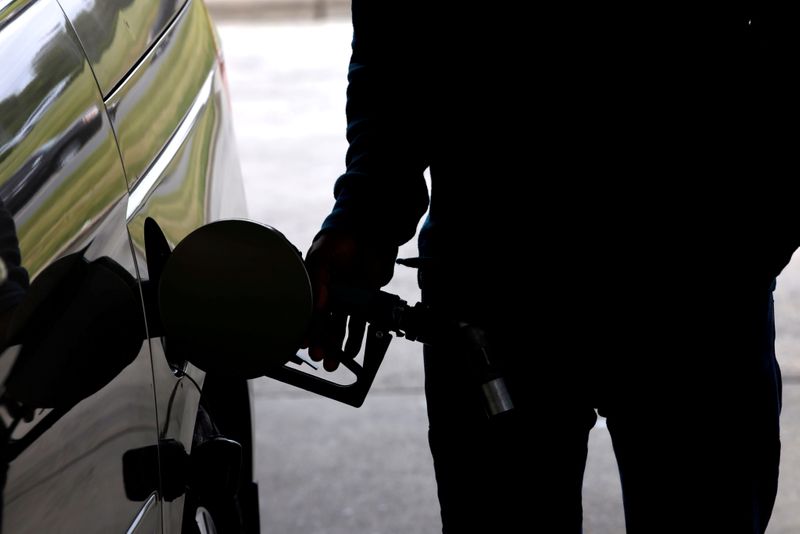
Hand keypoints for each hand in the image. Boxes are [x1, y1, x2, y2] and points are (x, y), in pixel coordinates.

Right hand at [303, 231, 396, 370]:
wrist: (371, 231)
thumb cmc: (341, 239)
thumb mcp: (323, 254)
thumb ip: (319, 278)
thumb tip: (319, 306)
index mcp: (312, 283)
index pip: (306, 309)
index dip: (305, 326)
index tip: (302, 342)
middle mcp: (327, 294)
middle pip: (322, 322)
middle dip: (319, 341)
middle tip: (318, 355)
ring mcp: (346, 298)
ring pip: (338, 326)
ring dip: (335, 345)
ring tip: (332, 362)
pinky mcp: (364, 300)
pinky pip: (359, 322)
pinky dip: (356, 338)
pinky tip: (352, 351)